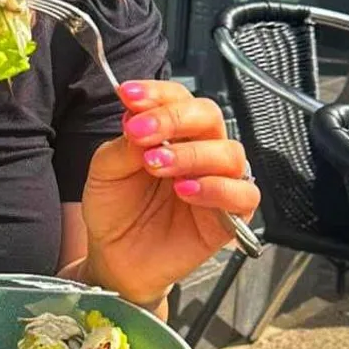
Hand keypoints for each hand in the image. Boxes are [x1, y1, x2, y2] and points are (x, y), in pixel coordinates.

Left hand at [79, 80, 259, 306]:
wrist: (116, 256)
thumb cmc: (114, 208)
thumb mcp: (105, 171)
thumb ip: (124, 145)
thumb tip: (139, 119)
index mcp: (169, 131)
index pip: (176, 97)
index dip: (156, 93)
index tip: (129, 95)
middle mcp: (198, 149)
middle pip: (208, 116)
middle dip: (173, 118)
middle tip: (140, 132)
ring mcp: (217, 180)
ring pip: (229, 152)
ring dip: (191, 154)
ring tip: (157, 165)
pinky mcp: (230, 215)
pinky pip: (243, 194)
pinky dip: (216, 188)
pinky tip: (185, 190)